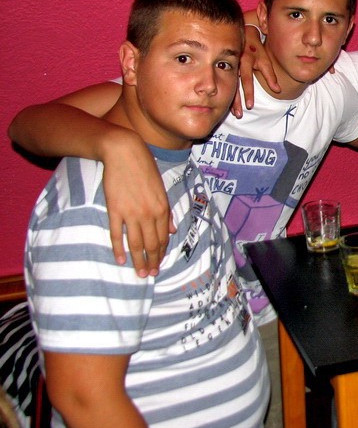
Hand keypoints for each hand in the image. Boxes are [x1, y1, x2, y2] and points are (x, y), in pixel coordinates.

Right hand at [101, 128, 173, 276]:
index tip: (159, 264)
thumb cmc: (145, 169)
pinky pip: (117, 234)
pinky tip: (121, 260)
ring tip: (139, 273)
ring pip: (136, 243)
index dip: (161, 253)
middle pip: (152, 244)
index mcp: (162, 208)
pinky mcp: (115, 210)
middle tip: (150, 275)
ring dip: (138, 261)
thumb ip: (166, 212)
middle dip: (152, 262)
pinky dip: (119, 249)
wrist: (124, 153)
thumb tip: (171, 231)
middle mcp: (149, 214)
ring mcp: (132, 213)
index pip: (163, 237)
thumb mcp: (161, 189)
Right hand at [235, 25, 279, 116]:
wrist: (244, 35)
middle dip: (236, 101)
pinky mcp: (225, 71)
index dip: (248, 92)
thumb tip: (278, 90)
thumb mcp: (265, 60)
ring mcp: (228, 68)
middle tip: (240, 114)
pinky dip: (228, 95)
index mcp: (245, 61)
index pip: (247, 79)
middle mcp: (235, 66)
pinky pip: (226, 84)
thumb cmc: (257, 49)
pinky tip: (229, 105)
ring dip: (231, 101)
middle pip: (234, 86)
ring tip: (235, 113)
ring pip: (229, 86)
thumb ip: (271, 76)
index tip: (250, 105)